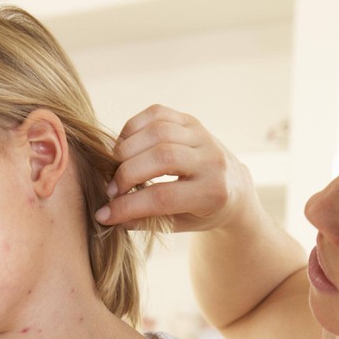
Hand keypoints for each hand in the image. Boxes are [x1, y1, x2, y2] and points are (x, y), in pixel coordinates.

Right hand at [95, 105, 252, 232]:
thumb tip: (107, 215)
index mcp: (212, 193)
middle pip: (161, 158)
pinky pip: (156, 114)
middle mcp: (211, 160)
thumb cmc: (202, 212)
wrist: (234, 186)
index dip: (128, 205)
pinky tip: (123, 147)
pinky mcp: (191, 120)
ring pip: (157, 131)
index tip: (105, 214)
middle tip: (111, 190)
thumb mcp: (180, 224)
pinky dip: (132, 128)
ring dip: (126, 150)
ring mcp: (202, 135)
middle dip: (127, 174)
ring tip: (114, 168)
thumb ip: (146, 221)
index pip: (163, 197)